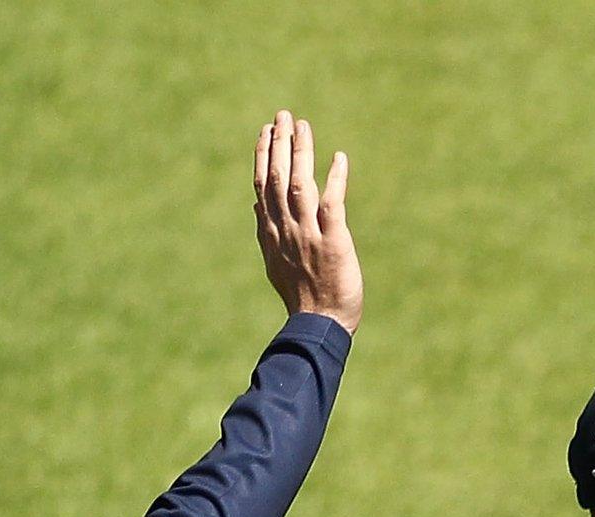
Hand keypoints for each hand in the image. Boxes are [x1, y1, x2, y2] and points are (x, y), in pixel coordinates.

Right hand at [254, 111, 363, 332]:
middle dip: (278, 144)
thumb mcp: (275, 262)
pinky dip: (335, 180)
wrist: (318, 324)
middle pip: (277, 178)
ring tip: (302, 125)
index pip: (262, 185)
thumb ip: (265, 231)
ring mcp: (308, 235)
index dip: (263, 155)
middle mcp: (286, 229)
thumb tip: (256, 206)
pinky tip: (339, 157)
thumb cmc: (301, 295)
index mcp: (271, 232)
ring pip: (299, 185)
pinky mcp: (333, 243)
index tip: (265, 130)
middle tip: (282, 114)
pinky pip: (332, 205)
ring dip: (300, 153)